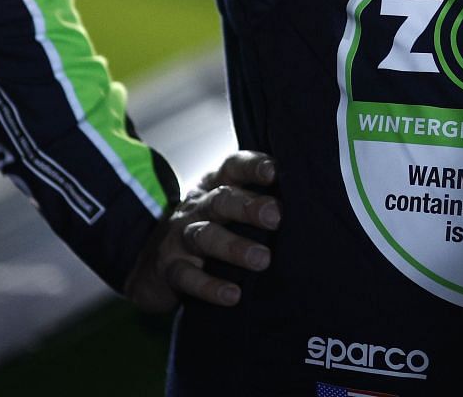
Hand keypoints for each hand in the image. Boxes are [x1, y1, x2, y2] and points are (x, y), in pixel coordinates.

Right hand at [122, 150, 279, 312]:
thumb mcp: (228, 209)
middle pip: (221, 200)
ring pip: (204, 236)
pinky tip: (232, 295)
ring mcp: (180, 237)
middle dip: (248, 207)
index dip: (252, 166)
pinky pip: (187, 276)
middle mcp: (197, 206)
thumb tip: (310, 204)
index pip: (233, 167)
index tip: (274, 172)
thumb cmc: (209, 229)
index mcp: (215, 186)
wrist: (152, 262)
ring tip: (262, 260)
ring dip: (234, 247)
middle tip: (275, 217)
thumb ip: (260, 202)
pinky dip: (209, 286)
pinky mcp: (169, 268)